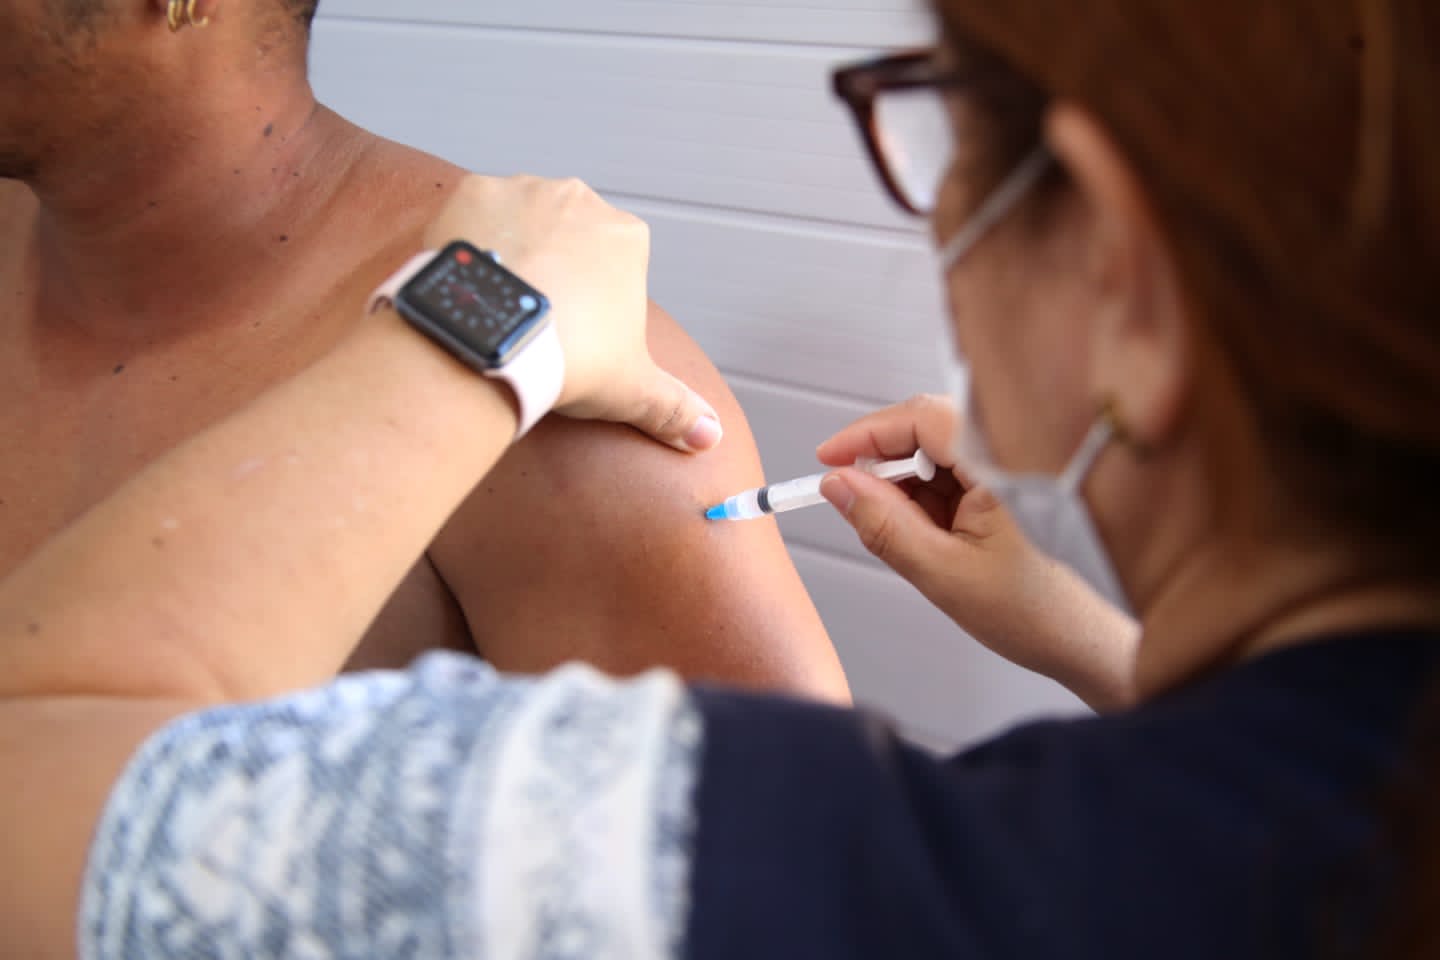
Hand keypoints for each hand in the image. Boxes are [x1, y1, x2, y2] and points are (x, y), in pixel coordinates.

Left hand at [424, 176, 722, 451]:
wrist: (494, 338)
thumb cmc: (569, 357)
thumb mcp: (632, 391)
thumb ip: (674, 409)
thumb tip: (710, 436)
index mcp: (626, 237)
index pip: (614, 263)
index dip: (593, 301)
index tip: (575, 332)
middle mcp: (578, 199)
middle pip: (564, 236)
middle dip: (552, 271)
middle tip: (534, 323)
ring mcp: (522, 190)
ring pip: (516, 220)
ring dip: (509, 252)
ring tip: (494, 305)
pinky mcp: (470, 193)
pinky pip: (470, 214)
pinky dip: (467, 243)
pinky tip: (465, 283)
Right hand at [816, 395, 1137, 710]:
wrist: (1092, 647)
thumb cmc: (1041, 614)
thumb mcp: (942, 574)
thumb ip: (883, 525)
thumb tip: (838, 487)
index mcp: (1005, 462)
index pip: (922, 416)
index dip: (867, 433)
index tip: (828, 457)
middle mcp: (1014, 454)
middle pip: (928, 431)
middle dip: (886, 466)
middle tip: (856, 503)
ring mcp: (1015, 469)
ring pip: (939, 456)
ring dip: (909, 489)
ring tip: (912, 541)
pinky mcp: (1012, 487)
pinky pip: (957, 477)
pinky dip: (932, 502)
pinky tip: (932, 539)